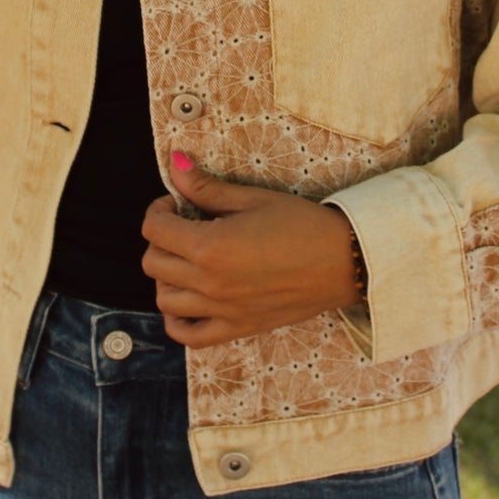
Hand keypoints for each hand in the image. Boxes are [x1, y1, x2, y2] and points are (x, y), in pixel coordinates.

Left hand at [140, 153, 362, 347]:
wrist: (344, 261)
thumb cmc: (303, 224)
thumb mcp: (253, 199)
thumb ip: (207, 188)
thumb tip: (174, 163)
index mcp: (211, 247)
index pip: (154, 229)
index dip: (159, 210)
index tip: (175, 203)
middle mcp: (210, 283)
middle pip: (153, 263)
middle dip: (162, 239)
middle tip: (184, 226)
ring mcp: (221, 311)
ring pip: (163, 299)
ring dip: (167, 276)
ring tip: (189, 259)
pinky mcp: (236, 328)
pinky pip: (187, 335)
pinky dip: (177, 318)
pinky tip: (189, 297)